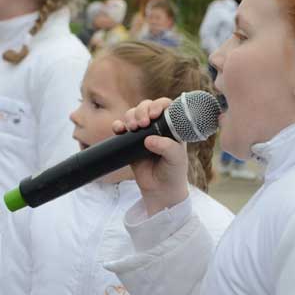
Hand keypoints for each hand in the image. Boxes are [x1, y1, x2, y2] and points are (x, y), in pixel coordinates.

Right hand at [112, 97, 189, 215]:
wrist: (160, 190)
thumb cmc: (173, 172)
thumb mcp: (176, 159)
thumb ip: (166, 147)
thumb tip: (149, 139)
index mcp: (171, 126)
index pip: (165, 106)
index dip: (159, 105)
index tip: (154, 114)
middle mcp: (156, 126)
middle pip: (146, 107)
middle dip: (142, 110)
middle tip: (143, 123)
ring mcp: (142, 133)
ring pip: (132, 114)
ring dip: (130, 116)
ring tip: (133, 129)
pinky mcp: (129, 142)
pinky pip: (121, 127)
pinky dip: (118, 125)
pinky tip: (119, 130)